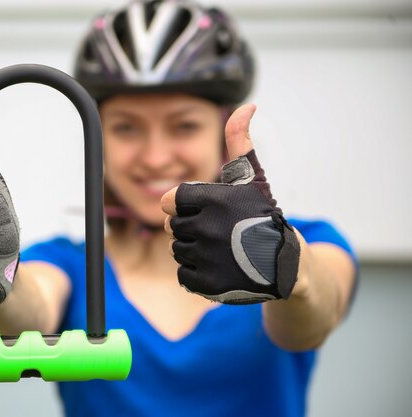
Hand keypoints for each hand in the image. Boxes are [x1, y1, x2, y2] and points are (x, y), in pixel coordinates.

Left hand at [161, 104, 299, 303]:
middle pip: (172, 226)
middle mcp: (208, 229)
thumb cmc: (264, 216)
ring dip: (194, 249)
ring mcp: (208, 259)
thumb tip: (246, 105)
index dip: (185, 205)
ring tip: (221, 248)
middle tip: (218, 231)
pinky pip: (183, 274)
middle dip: (190, 227)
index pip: (171, 200)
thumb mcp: (252, 177)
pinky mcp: (208, 284)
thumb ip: (239, 142)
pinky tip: (219, 266)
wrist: (286, 264)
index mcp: (213, 200)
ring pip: (177, 250)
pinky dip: (197, 272)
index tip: (205, 209)